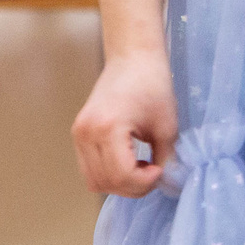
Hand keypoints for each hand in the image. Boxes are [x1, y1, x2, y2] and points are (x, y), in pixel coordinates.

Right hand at [72, 49, 177, 198]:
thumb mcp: (166, 125)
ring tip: (141, 168)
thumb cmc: (153, 84)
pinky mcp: (78, 134)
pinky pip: (89, 169)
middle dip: (132, 187)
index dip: (143, 182)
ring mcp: (78, 134)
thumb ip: (166, 158)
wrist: (132, 57)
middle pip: (106, 182)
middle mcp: (86, 133)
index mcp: (108, 128)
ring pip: (94, 180)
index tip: (160, 170)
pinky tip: (129, 162)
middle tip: (153, 172)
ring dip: (119, 184)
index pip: (121, 175)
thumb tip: (166, 183)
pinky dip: (108, 174)